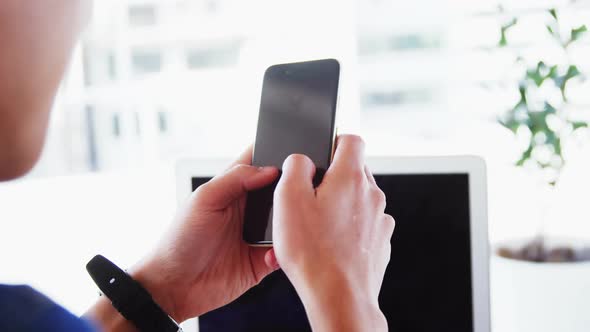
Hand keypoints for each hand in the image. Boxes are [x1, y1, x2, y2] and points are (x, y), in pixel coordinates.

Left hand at [130, 148, 279, 321]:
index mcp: (233, 187)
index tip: (294, 153)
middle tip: (301, 188)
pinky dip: (287, 250)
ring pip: (289, 220)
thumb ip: (235, 179)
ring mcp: (257, 234)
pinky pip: (285, 250)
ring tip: (291, 222)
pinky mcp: (263, 259)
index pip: (260, 161)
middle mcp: (248, 208)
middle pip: (281, 189)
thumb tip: (269, 169)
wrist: (174, 286)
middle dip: (294, 187)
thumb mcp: (204, 199)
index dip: (276, 153)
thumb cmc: (179, 240)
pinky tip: (274, 251)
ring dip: (293, 220)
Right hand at [273, 135, 393, 331]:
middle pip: (355, 170)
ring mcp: (379, 220)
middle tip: (309, 197)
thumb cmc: (313, 253)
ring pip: (359, 199)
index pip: (352, 139)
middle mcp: (371, 195)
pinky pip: (364, 225)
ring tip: (316, 227)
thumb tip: (302, 159)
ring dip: (340, 205)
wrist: (339, 297)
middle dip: (333, 178)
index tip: (322, 151)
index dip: (335, 140)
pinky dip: (349, 229)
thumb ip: (295, 167)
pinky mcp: (380, 243)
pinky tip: (330, 244)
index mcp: (351, 177)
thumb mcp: (288, 199)